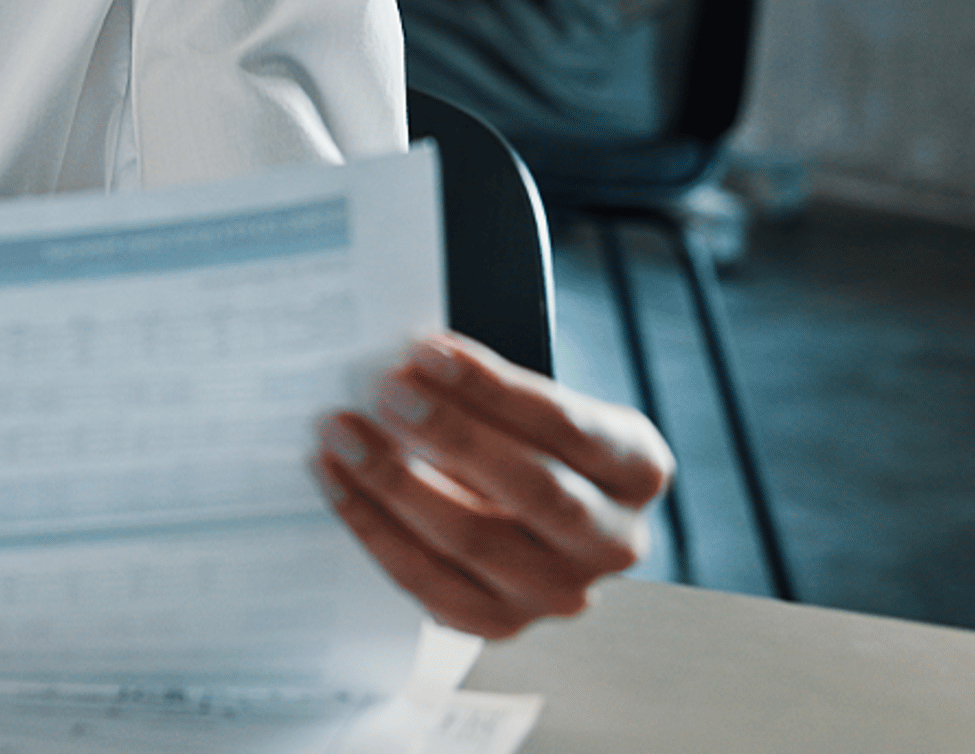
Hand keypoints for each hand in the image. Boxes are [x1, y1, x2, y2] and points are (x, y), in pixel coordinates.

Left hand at [315, 332, 673, 637]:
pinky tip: (338, 483)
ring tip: (343, 433)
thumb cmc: (522, 434)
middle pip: (531, 489)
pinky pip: (429, 582)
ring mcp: (560, 592)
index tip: (424, 352)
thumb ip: (486, 387)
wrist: (522, 503)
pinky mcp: (502, 622)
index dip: (491, 389)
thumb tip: (407, 361)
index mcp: (636, 467)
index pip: (565, 425)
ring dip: (395, 482)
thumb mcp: (530, 404)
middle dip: (449, 435)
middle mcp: (613, 539)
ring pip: (472, 541)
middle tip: (384, 391)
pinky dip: (375, 528)